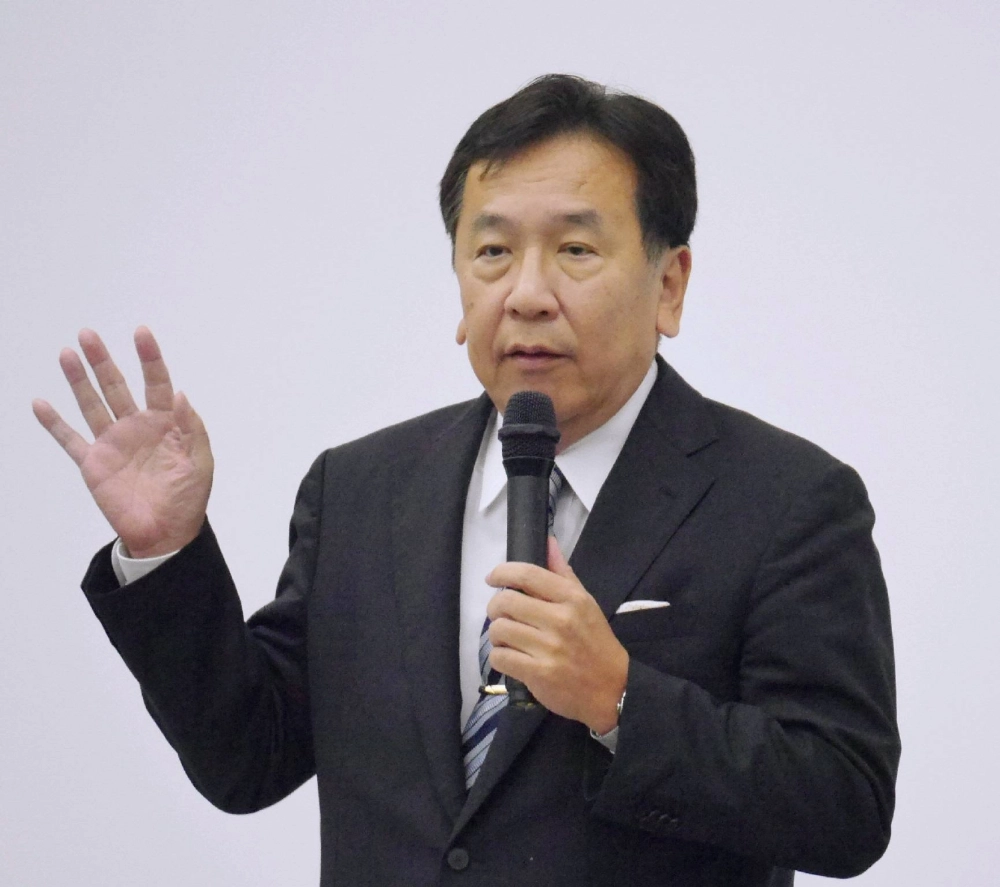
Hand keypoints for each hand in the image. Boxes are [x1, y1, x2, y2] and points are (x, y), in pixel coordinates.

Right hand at [32, 327, 213, 558]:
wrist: (165, 533)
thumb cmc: (187, 498)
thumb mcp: (200, 462)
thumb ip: (192, 428)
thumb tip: (181, 394)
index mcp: (165, 423)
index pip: (157, 383)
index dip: (150, 358)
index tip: (141, 333)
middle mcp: (136, 427)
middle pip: (116, 386)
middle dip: (103, 360)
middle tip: (88, 334)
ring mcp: (113, 443)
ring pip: (92, 404)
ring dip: (79, 380)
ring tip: (67, 353)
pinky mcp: (93, 463)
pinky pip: (70, 439)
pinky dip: (54, 423)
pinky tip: (40, 403)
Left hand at [486, 537, 627, 733]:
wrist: (612, 689)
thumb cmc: (595, 642)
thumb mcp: (586, 602)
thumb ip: (563, 573)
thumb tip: (548, 541)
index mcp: (572, 599)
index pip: (528, 575)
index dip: (502, 572)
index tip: (493, 577)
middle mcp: (560, 620)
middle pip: (506, 601)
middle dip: (495, 606)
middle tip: (500, 613)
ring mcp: (549, 648)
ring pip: (499, 630)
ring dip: (497, 634)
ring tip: (507, 638)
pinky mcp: (539, 674)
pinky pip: (501, 658)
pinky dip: (500, 657)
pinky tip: (512, 657)